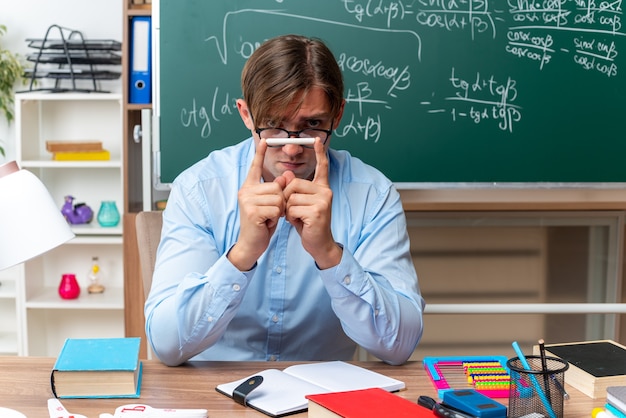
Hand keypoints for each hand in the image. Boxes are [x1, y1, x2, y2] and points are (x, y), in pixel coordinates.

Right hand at [228, 139, 286, 270]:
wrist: (252, 244)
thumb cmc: (262, 224)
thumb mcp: (272, 205)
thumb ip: (277, 190)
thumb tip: (286, 176)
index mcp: (249, 187)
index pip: (255, 167)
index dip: (260, 154)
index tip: (265, 140)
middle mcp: (246, 191)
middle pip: (277, 186)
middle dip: (280, 201)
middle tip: (271, 213)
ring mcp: (247, 200)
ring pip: (278, 198)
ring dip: (279, 211)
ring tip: (269, 218)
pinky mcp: (252, 211)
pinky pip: (276, 208)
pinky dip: (276, 218)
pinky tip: (267, 223)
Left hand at [282, 138, 341, 268]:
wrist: (318, 244)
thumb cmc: (308, 223)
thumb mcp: (299, 204)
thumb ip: (294, 189)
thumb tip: (286, 175)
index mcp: (322, 188)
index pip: (322, 167)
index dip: (319, 153)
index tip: (317, 139)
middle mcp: (325, 191)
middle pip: (293, 184)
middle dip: (287, 199)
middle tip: (294, 212)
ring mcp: (323, 201)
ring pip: (291, 198)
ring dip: (288, 211)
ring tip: (298, 218)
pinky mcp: (317, 211)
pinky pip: (293, 209)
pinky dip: (291, 218)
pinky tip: (300, 223)